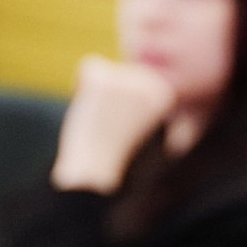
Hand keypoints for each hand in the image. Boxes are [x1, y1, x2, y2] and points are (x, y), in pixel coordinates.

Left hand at [52, 56, 178, 191]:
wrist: (98, 178)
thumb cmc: (118, 161)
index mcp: (167, 96)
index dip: (122, 106)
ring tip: (100, 124)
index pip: (139, 80)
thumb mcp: (145, 131)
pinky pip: (87, 68)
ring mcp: (129, 79)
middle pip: (121, 72)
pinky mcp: (104, 79)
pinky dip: (79, 87)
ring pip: (105, 70)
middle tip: (108, 129)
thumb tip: (138, 80)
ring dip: (95, 95)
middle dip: (109, 97)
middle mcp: (153, 82)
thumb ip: (145, 105)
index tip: (122, 130)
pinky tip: (88, 113)